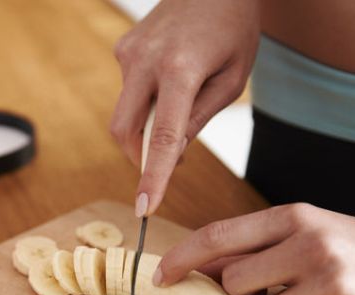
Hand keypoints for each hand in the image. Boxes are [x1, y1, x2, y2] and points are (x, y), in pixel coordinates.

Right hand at [111, 0, 259, 216]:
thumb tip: (173, 153)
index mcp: (181, 69)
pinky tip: (169, 78)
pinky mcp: (122, 49)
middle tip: (167, 162)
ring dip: (147, 125)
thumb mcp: (232, 78)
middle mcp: (145, 61)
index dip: (153, 177)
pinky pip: (128, 91)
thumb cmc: (232, 27)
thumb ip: (200, 118)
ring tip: (181, 102)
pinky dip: (145, 101)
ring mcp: (128, 53)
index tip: (144, 208)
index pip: (163, 137)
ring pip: (124, 113)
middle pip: (124, 131)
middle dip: (140, 157)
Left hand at [154, 203, 354, 294]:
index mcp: (294, 217)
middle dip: (241, 293)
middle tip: (268, 288)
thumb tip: (195, 267)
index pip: (218, 236)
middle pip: (234, 284)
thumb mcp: (300, 229)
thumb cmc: (346, 244)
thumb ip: (249, 244)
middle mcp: (313, 247)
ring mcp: (335, 287)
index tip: (158, 278)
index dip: (181, 259)